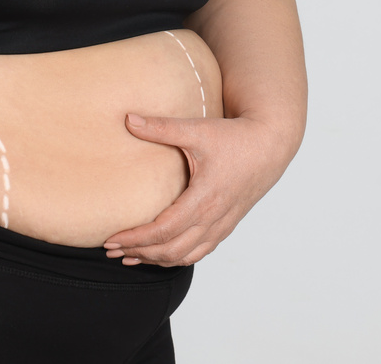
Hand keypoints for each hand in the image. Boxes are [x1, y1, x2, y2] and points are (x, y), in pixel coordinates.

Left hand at [101, 112, 295, 266]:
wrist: (270, 145)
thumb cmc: (235, 137)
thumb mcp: (197, 129)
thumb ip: (162, 127)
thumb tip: (128, 119)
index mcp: (205, 198)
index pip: (164, 230)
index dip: (136, 238)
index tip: (111, 238)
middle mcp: (214, 217)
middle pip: (171, 250)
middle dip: (138, 252)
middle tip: (110, 250)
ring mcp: (222, 225)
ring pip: (185, 256)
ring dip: (156, 260)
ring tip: (129, 256)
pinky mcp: (226, 225)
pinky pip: (199, 252)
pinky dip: (177, 258)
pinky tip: (159, 254)